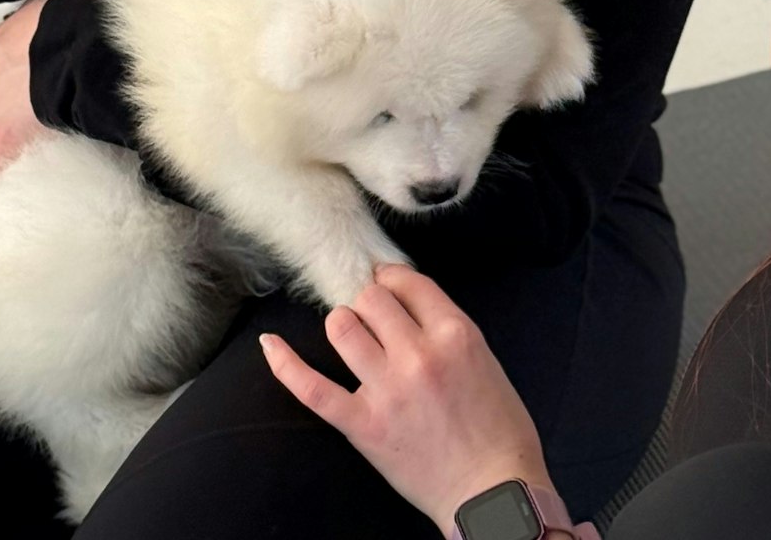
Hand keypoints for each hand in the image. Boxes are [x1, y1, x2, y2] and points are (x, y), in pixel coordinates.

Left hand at [261, 264, 550, 534]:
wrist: (492, 492)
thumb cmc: (500, 432)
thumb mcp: (486, 361)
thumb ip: (448, 331)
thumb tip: (410, 310)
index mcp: (456, 335)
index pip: (409, 283)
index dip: (392, 278)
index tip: (385, 285)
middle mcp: (419, 354)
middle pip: (371, 299)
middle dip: (368, 303)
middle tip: (373, 319)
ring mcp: (387, 389)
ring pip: (342, 327)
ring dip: (342, 325)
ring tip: (349, 335)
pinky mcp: (362, 424)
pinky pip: (311, 387)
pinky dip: (284, 363)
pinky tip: (270, 344)